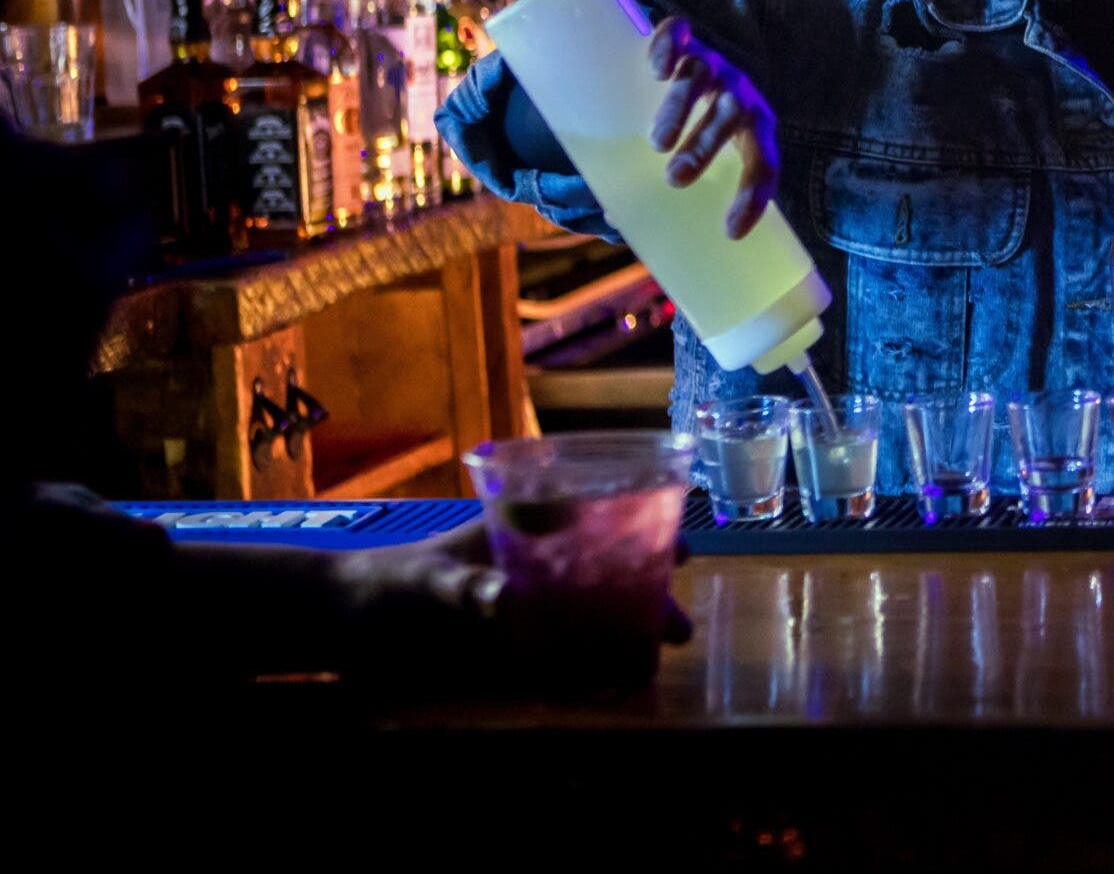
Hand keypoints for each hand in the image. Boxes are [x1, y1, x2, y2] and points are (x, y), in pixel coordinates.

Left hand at [329, 521, 692, 692]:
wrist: (340, 625)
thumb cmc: (383, 585)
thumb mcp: (424, 581)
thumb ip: (463, 588)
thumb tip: (505, 601)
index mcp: (520, 532)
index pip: (596, 518)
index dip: (643, 527)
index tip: (677, 550)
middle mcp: (531, 568)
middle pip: (605, 573)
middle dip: (645, 596)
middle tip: (678, 628)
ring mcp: (521, 612)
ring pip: (589, 617)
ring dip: (622, 636)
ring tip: (652, 663)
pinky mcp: (504, 654)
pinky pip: (558, 660)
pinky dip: (587, 671)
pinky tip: (608, 689)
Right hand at [648, 16, 779, 236]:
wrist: (690, 61)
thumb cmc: (695, 125)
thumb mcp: (693, 156)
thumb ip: (663, 183)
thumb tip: (615, 217)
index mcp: (754, 129)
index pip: (765, 163)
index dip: (753, 197)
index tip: (731, 232)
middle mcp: (738, 93)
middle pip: (733, 114)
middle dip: (707, 147)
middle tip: (675, 179)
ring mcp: (712, 63)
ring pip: (701, 77)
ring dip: (682, 108)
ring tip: (658, 142)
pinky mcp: (684, 40)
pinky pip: (681, 35)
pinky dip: (671, 47)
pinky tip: (657, 69)